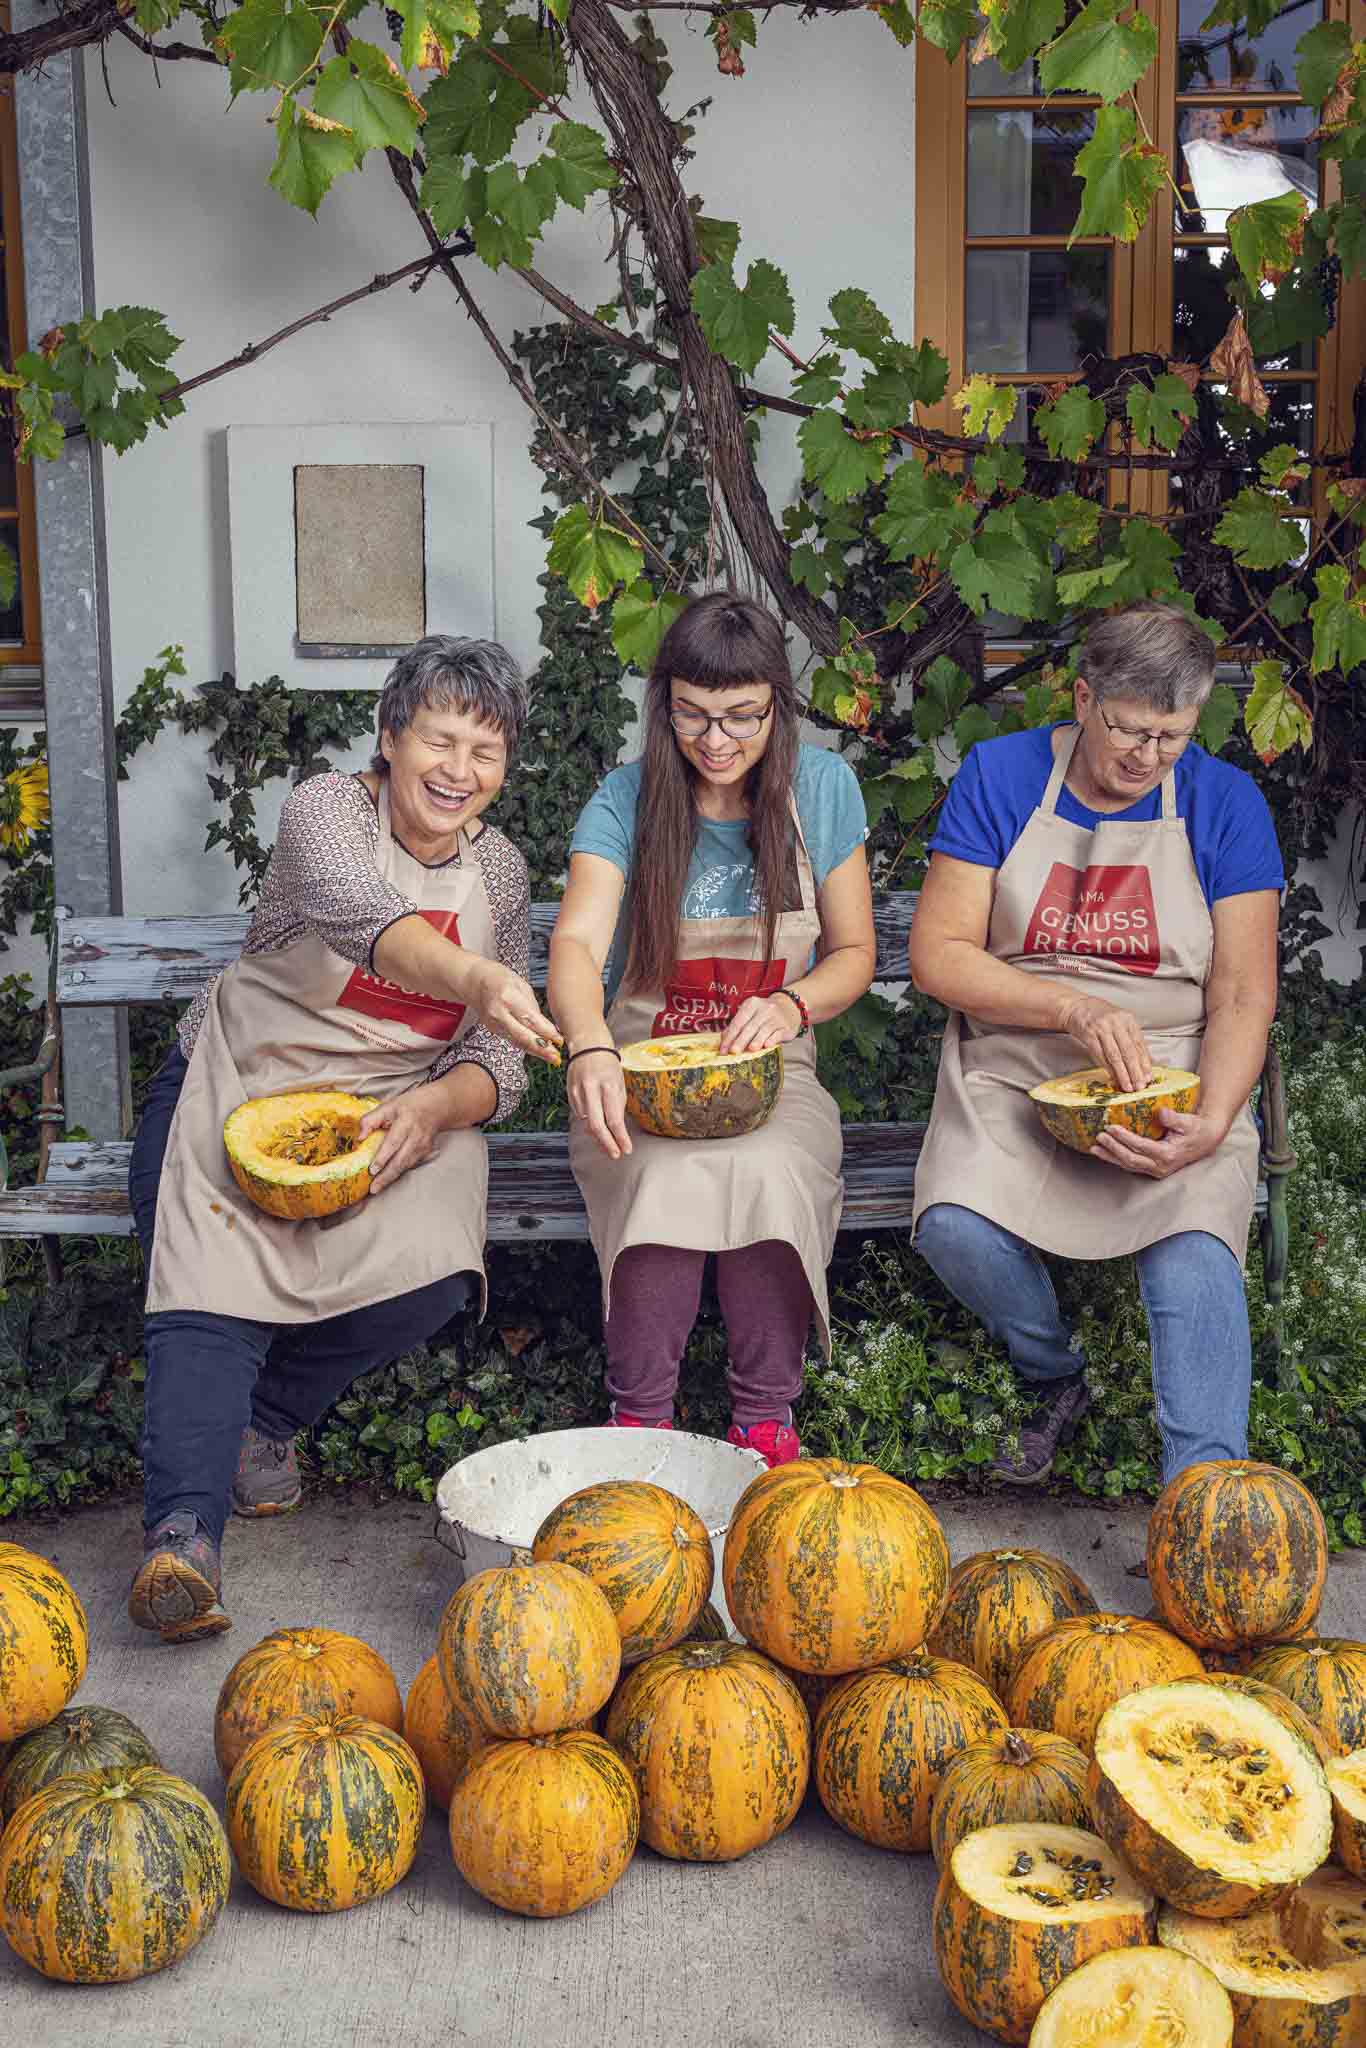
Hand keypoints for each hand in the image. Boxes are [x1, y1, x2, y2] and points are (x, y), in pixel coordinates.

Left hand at [360, 1087, 446, 1195]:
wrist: (437, 1106)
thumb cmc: (409, 1105)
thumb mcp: (389, 1106)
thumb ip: (371, 1119)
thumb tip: (359, 1137)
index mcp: (406, 1122)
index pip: (393, 1142)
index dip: (382, 1158)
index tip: (372, 1170)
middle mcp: (416, 1136)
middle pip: (401, 1160)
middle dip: (386, 1176)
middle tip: (373, 1189)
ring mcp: (424, 1146)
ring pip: (406, 1165)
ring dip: (391, 1178)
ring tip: (377, 1187)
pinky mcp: (426, 1152)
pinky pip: (411, 1165)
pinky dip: (399, 1173)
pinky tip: (388, 1180)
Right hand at [469, 960, 562, 1065]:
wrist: (477, 982)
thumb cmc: (503, 980)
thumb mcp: (522, 987)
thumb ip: (534, 1009)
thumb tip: (549, 1029)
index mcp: (508, 997)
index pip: (530, 1019)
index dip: (545, 1032)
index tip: (559, 1040)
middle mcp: (499, 1013)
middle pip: (522, 1035)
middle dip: (540, 1048)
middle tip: (556, 1057)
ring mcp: (494, 1023)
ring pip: (517, 1041)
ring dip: (535, 1051)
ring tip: (551, 1058)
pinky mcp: (492, 1029)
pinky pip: (512, 1039)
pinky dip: (526, 1046)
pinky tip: (539, 1051)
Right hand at [568, 1046, 632, 1159]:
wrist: (588, 1046)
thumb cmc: (608, 1065)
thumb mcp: (619, 1084)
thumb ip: (617, 1106)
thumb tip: (617, 1131)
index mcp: (608, 1086)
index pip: (614, 1119)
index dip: (621, 1138)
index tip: (626, 1150)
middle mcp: (591, 1090)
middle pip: (597, 1125)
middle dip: (607, 1144)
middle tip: (615, 1154)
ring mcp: (578, 1092)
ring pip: (587, 1123)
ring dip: (598, 1137)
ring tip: (608, 1145)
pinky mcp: (570, 1094)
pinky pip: (580, 1115)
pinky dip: (589, 1124)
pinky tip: (597, 1128)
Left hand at [718, 993, 801, 1054]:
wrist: (789, 1008)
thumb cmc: (764, 1015)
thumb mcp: (750, 1014)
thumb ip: (738, 1025)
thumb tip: (724, 1039)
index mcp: (751, 1004)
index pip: (738, 1022)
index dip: (730, 1036)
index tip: (723, 1049)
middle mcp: (764, 1009)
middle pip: (750, 1026)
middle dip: (741, 1040)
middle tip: (733, 1051)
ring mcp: (776, 1017)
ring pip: (764, 1030)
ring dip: (757, 1040)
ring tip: (750, 1049)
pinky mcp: (786, 1026)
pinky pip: (778, 1034)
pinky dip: (772, 1040)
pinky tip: (767, 1045)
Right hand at [1058, 994, 1152, 1094]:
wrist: (1077, 1007)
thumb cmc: (1101, 1017)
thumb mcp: (1119, 1022)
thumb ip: (1130, 1038)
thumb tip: (1142, 1062)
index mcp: (1128, 1019)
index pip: (1139, 1044)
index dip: (1145, 1062)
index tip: (1148, 1077)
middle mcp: (1116, 1023)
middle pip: (1129, 1051)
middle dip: (1135, 1071)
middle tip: (1140, 1086)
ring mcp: (1102, 1028)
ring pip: (1115, 1056)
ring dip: (1123, 1074)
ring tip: (1128, 1086)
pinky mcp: (1089, 1035)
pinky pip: (1101, 1055)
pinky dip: (1108, 1068)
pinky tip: (1114, 1078)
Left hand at [1089, 1107, 1226, 1178]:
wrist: (1205, 1140)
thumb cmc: (1195, 1129)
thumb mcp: (1188, 1121)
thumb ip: (1174, 1119)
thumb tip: (1162, 1112)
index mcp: (1168, 1154)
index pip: (1141, 1147)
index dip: (1124, 1138)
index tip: (1111, 1128)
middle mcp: (1160, 1166)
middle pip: (1131, 1160)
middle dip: (1113, 1148)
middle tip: (1099, 1136)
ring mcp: (1156, 1170)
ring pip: (1129, 1165)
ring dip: (1111, 1157)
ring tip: (1095, 1148)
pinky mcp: (1152, 1168)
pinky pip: (1131, 1165)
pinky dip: (1117, 1159)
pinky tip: (1105, 1153)